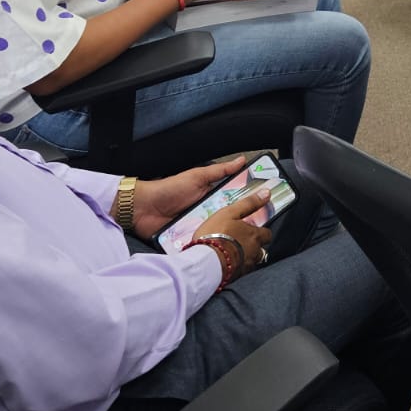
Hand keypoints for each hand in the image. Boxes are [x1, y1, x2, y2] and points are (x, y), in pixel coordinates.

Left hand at [129, 155, 246, 239]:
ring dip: (225, 236)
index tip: (267, 204)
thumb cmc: (170, 189)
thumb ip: (219, 171)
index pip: (235, 201)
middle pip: (229, 220)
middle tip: (256, 228)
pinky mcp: (189, 240)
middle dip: (240, 224)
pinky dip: (209, 246)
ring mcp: (199, 228)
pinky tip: (219, 250)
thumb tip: (242, 160)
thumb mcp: (197, 177)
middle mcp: (208, 213)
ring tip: (240, 242)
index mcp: (212, 198)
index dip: (249, 203)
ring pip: (218, 233)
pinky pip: (203, 243)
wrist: (143, 208)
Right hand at [194, 188, 273, 281]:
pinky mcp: (236, 277)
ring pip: (252, 261)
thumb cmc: (215, 235)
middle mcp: (254, 252)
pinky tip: (226, 264)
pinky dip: (236, 268)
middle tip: (242, 242)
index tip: (253, 230)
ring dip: (246, 257)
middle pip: (261, 249)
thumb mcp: (230, 212)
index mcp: (254, 236)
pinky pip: (240, 272)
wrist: (205, 262)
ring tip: (233, 253)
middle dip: (255, 246)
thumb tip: (266, 193)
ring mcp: (246, 266)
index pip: (267, 234)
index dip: (261, 232)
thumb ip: (249, 203)